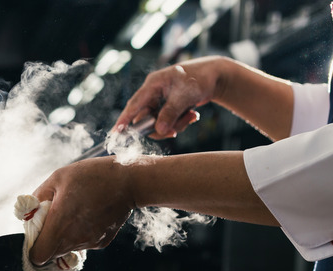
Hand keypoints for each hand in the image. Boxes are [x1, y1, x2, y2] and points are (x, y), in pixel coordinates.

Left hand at [29, 157, 134, 264]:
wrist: (129, 181)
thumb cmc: (92, 176)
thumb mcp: (57, 178)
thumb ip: (38, 197)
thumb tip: (27, 212)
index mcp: (60, 225)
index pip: (38, 256)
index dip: (32, 248)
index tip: (35, 233)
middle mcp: (74, 240)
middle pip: (51, 254)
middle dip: (47, 240)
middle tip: (52, 217)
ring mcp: (89, 243)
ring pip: (66, 249)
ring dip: (64, 235)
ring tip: (73, 211)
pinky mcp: (101, 243)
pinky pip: (82, 243)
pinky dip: (79, 233)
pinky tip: (87, 214)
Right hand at [113, 56, 229, 138]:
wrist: (215, 76)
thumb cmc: (200, 79)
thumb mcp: (185, 95)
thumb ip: (170, 113)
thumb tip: (159, 129)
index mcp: (153, 85)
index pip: (134, 104)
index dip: (124, 119)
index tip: (116, 132)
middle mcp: (153, 93)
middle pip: (146, 119)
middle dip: (161, 127)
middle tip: (174, 131)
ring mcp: (160, 101)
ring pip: (158, 123)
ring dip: (175, 125)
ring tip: (191, 116)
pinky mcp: (168, 107)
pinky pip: (167, 122)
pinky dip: (180, 123)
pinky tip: (192, 115)